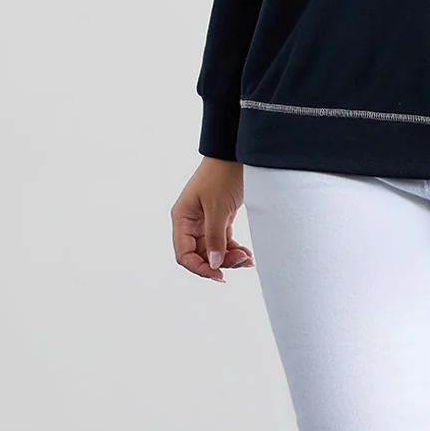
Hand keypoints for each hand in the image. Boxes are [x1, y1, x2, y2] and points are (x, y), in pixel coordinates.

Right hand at [171, 157, 253, 280]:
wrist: (236, 155)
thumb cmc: (222, 175)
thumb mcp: (218, 208)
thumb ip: (215, 238)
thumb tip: (214, 264)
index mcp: (182, 218)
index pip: (184, 254)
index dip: (199, 268)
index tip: (218, 274)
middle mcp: (190, 223)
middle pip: (200, 255)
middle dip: (219, 262)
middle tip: (240, 261)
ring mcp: (205, 222)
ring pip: (213, 251)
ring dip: (229, 258)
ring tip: (247, 258)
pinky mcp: (219, 220)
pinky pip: (223, 242)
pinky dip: (234, 250)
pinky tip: (246, 254)